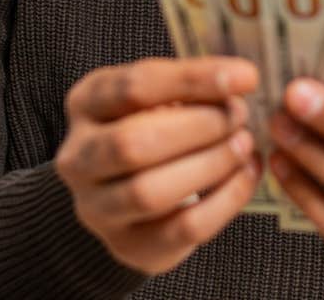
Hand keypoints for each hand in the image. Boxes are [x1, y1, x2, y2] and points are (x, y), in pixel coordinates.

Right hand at [56, 56, 263, 275]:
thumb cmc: (150, 129)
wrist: (124, 193)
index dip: (194, 80)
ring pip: (150, 192)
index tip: (245, 77)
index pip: (135, 87)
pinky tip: (246, 176)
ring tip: (244, 145)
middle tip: (240, 116)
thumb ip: (189, 88)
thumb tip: (239, 81)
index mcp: (85, 104)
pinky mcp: (128, 246)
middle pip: (133, 143)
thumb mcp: (157, 97)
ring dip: (210, 165)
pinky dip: (224, 201)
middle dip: (200, 127)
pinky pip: (181, 229)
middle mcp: (78, 157)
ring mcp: (96, 208)